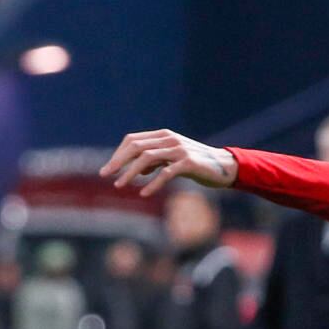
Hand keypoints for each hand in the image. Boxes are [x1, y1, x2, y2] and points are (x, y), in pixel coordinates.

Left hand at [101, 129, 237, 195]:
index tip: (107, 170)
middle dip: (118, 161)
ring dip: (130, 172)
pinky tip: (144, 193)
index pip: (133, 140)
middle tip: (106, 175)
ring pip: (147, 158)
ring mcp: (179, 149)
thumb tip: (136, 170)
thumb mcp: (172, 160)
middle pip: (136, 147)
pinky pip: (166, 173)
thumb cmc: (196, 165)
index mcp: (163, 136)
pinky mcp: (189, 162)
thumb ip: (155, 161)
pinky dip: (153, 183)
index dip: (118, 154)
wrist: (223, 167)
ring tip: (120, 185)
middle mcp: (169, 139)